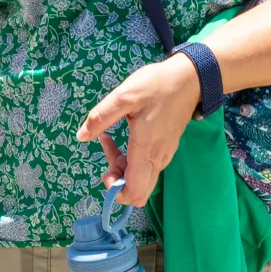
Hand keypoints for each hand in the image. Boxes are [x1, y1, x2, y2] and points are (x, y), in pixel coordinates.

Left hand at [75, 54, 199, 209]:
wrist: (189, 79)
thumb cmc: (156, 86)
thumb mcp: (123, 96)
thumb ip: (101, 118)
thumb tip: (81, 136)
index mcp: (146, 151)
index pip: (134, 193)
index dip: (115, 192)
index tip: (104, 172)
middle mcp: (157, 160)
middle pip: (138, 192)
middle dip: (117, 182)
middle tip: (106, 155)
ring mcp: (164, 155)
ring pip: (141, 178)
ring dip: (122, 168)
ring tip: (108, 140)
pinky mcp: (165, 148)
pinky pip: (147, 166)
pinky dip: (131, 160)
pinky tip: (122, 138)